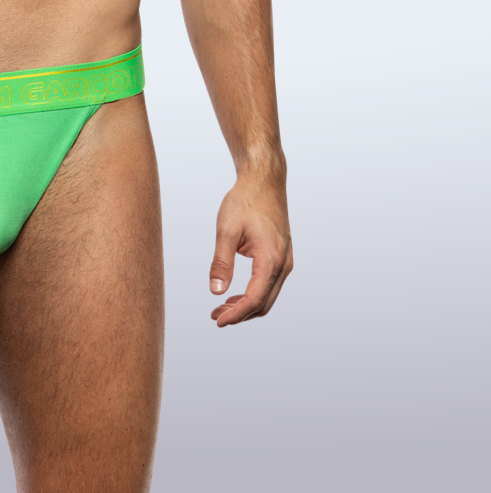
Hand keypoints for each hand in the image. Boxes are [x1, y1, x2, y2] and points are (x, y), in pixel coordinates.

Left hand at [208, 166, 291, 326]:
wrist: (264, 180)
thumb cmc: (244, 201)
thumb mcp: (226, 230)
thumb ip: (221, 262)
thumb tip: (215, 292)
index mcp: (271, 258)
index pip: (254, 299)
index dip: (236, 314)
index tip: (217, 320)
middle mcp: (284, 264)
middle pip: (264, 303)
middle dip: (240, 314)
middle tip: (215, 316)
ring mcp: (286, 261)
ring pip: (268, 296)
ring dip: (247, 306)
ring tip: (221, 308)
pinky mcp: (283, 256)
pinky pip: (270, 284)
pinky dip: (254, 294)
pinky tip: (234, 294)